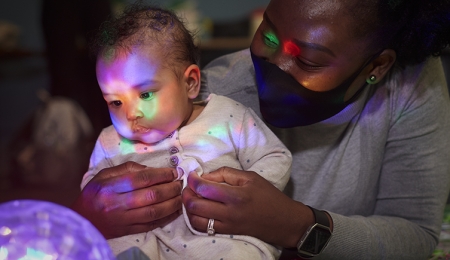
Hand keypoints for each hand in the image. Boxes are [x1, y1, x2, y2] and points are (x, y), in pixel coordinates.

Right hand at [71, 161, 182, 238]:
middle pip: (151, 195)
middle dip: (171, 188)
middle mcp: (117, 204)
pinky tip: (175, 210)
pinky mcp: (128, 231)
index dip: (161, 174)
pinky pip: (152, 225)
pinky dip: (167, 217)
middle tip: (180, 183)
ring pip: (154, 211)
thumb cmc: (94, 194)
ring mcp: (124, 219)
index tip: (173, 172)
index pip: (142, 179)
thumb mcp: (105, 175)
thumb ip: (127, 168)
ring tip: (180, 195)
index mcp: (111, 186)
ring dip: (172, 203)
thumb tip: (152, 169)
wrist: (82, 221)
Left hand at [182, 167, 313, 247]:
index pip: (204, 187)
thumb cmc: (269, 196)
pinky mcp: (227, 233)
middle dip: (186, 194)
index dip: (193, 180)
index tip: (192, 175)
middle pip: (195, 204)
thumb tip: (205, 176)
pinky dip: (196, 218)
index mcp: (236, 195)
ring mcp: (227, 225)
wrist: (284, 221)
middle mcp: (229, 212)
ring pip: (195, 219)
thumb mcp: (251, 177)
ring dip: (189, 208)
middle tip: (189, 186)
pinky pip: (203, 228)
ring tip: (192, 198)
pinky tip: (199, 210)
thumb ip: (226, 174)